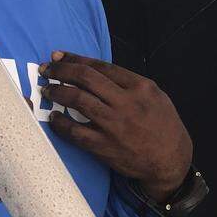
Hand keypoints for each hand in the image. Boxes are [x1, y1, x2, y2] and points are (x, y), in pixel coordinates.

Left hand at [39, 52, 191, 200]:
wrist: (170, 159)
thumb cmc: (164, 126)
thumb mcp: (156, 96)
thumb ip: (130, 84)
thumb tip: (98, 73)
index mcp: (140, 87)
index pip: (101, 67)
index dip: (76, 59)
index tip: (59, 57)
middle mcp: (126, 102)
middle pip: (86, 78)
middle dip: (61, 70)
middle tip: (46, 69)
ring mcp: (113, 124)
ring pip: (77, 100)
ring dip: (57, 92)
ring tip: (47, 89)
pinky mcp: (103, 145)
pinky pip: (74, 131)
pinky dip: (60, 123)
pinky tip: (53, 117)